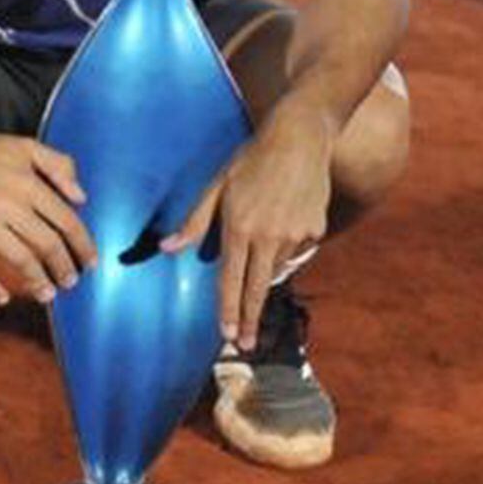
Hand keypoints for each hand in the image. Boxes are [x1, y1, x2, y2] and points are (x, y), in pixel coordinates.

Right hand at [0, 127, 92, 304]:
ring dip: (37, 280)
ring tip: (47, 294)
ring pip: (17, 257)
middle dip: (64, 268)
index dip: (82, 245)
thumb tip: (81, 197)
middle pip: (46, 244)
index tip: (90, 261)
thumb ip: (59, 165)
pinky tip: (2, 298)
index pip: (65, 220)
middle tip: (70, 282)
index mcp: (26, 182)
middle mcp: (5, 202)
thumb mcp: (24, 145)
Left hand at [162, 114, 332, 348]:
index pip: (230, 280)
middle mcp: (269, 237)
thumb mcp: (217, 185)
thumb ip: (194, 222)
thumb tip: (168, 249)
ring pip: (276, 268)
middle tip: (245, 346)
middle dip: (249, 321)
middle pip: (256, 290)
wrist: (300, 137)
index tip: (225, 336)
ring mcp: (295, 235)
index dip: (227, 311)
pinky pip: (297, 252)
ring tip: (264, 243)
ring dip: (266, 272)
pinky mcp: (315, 230)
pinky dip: (287, 249)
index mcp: (240, 227)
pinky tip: (284, 224)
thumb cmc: (251, 159)